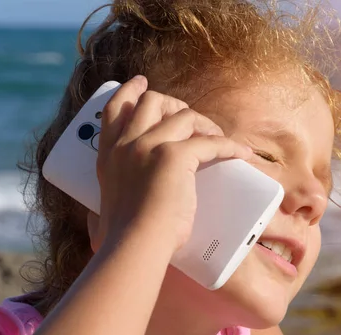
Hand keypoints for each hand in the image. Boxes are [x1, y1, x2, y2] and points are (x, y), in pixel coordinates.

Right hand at [92, 75, 252, 253]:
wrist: (133, 246)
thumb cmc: (121, 241)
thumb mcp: (102, 216)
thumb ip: (100, 215)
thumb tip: (98, 228)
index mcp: (109, 155)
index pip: (115, 109)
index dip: (129, 91)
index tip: (142, 82)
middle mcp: (127, 144)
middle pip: (152, 101)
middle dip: (174, 103)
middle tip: (194, 120)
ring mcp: (149, 146)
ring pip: (184, 115)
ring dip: (206, 124)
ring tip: (218, 138)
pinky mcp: (174, 156)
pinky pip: (211, 142)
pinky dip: (230, 146)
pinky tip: (242, 154)